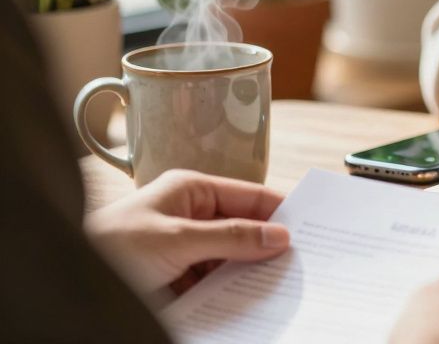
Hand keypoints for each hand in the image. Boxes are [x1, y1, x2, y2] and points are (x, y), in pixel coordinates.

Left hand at [85, 169, 288, 299]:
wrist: (70, 289)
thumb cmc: (109, 250)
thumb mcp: (176, 239)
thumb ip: (230, 237)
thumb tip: (279, 235)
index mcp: (190, 191)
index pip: (250, 196)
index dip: (282, 211)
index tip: (314, 227)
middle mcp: (191, 217)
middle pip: (246, 229)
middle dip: (271, 245)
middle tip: (306, 261)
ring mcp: (186, 250)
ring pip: (234, 260)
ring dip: (254, 272)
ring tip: (286, 284)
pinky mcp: (181, 281)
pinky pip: (218, 284)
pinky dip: (235, 292)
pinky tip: (255, 301)